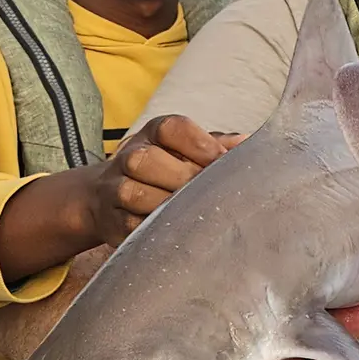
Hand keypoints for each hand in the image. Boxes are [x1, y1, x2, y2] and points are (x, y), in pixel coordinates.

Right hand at [86, 115, 245, 247]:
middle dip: (183, 178)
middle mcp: (129, 156)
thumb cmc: (166, 170)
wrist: (110, 198)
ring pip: (133, 193)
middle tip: (210, 193)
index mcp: (154, 134)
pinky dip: (154, 229)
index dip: (200, 144)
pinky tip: (177, 231)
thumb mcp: (188, 152)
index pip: (172, 128)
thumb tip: (248, 142)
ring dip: (167, 205)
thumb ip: (218, 145)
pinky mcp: (112, 221)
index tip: (222, 161)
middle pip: (145, 160)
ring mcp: (114, 189)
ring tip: (196, 213)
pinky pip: (129, 226)